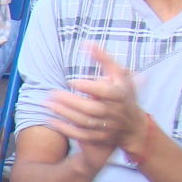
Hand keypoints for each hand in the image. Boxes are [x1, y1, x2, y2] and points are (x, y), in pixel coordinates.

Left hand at [44, 44, 150, 164]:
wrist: (133, 127)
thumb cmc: (124, 95)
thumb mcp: (119, 75)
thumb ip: (103, 59)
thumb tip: (87, 43)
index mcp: (120, 95)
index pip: (105, 92)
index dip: (88, 87)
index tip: (71, 81)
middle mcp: (114, 112)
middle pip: (91, 109)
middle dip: (70, 102)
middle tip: (52, 93)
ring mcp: (107, 127)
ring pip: (84, 122)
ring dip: (64, 114)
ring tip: (48, 104)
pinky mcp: (99, 138)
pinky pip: (81, 135)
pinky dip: (65, 129)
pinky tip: (51, 120)